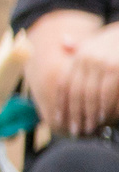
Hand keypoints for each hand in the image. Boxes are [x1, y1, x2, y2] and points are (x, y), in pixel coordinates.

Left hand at [40, 19, 118, 136]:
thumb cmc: (117, 41)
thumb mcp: (97, 41)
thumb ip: (80, 47)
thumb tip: (64, 41)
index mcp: (79, 55)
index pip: (65, 83)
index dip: (61, 103)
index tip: (59, 120)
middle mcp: (87, 58)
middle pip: (76, 92)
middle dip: (75, 113)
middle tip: (76, 130)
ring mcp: (103, 63)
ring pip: (91, 94)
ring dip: (90, 114)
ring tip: (90, 127)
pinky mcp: (116, 69)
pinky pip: (107, 93)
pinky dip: (105, 107)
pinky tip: (104, 118)